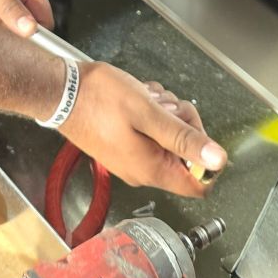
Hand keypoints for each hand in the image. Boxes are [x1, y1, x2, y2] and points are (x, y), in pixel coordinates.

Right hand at [61, 63, 227, 195]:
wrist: (60, 92)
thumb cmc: (99, 100)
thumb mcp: (148, 113)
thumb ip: (184, 138)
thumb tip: (218, 160)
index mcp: (152, 169)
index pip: (198, 184)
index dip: (205, 157)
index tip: (194, 131)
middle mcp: (142, 171)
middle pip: (184, 155)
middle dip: (182, 124)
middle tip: (165, 106)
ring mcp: (131, 158)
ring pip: (168, 139)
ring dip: (165, 114)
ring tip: (145, 99)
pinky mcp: (122, 146)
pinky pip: (149, 133)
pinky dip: (149, 114)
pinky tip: (136, 100)